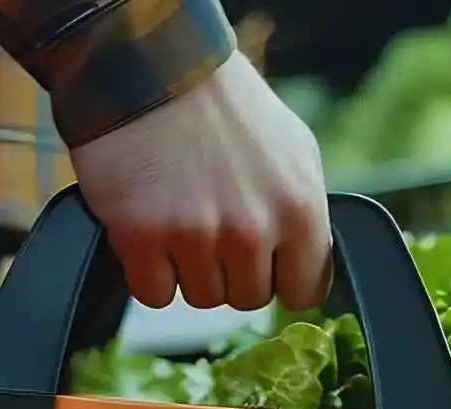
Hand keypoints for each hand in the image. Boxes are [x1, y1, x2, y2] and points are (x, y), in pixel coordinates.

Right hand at [69, 53, 330, 311]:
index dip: (282, 276)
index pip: (305, 290)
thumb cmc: (225, 107)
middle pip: (248, 298)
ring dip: (189, 268)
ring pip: (201, 298)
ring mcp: (196, 236)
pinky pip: (154, 294)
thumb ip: (305, 211)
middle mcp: (253, 229)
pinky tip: (151, 228)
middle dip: (232, 270)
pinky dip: (149, 270)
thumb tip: (308, 262)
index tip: (264, 260)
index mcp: (300, 208)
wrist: (153, 69)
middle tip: (213, 222)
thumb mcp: (294, 150)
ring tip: (181, 216)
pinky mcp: (142, 239)